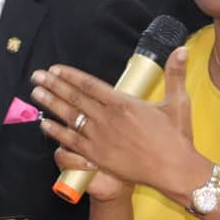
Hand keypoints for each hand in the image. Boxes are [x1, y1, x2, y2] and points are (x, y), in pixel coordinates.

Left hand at [30, 47, 196, 193]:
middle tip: (36, 76)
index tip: (55, 69)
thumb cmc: (177, 137)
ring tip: (36, 93)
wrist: (174, 170)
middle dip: (53, 86)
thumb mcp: (178, 102)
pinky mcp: (98, 157)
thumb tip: (182, 49)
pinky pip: (72, 142)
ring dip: (51, 104)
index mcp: (123, 103)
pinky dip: (57, 132)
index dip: (70, 76)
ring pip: (70, 118)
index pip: (90, 85)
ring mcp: (100, 139)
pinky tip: (44, 124)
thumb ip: (176, 74)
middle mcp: (107, 119)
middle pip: (75, 99)